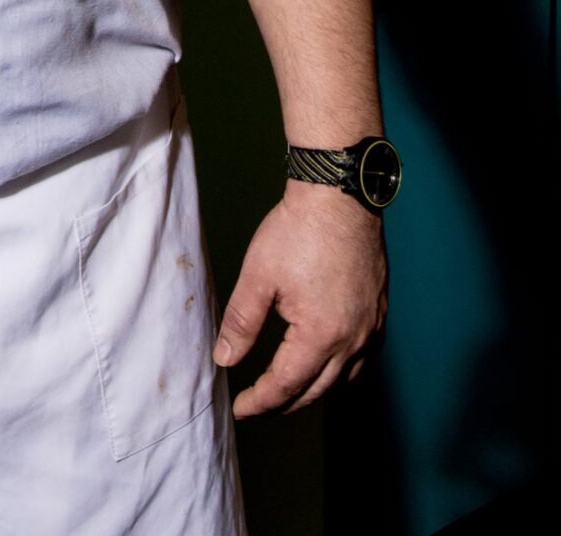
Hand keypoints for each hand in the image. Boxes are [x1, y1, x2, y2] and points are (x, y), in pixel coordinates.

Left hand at [213, 182, 387, 417]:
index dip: (260, 402)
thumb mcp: (258, 276)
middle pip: (317, 390)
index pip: (286, 385)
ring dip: (315, 390)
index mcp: (321, 335)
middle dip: (285, 403)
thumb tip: (225, 359)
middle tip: (259, 406)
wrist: (337, 195)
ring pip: (344, 378)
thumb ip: (241, 323)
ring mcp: (371, 326)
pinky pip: (364, 358)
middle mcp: (353, 339)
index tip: (240, 409)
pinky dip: (342, 371)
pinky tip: (327, 363)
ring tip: (288, 390)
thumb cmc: (297, 230)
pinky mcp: (379, 311)